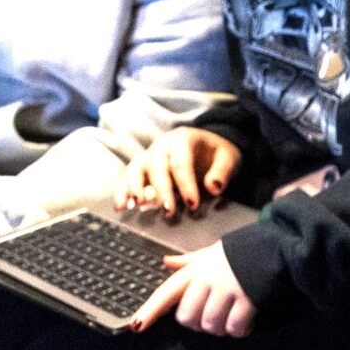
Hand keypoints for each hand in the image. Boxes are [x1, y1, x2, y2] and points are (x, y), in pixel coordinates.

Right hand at [115, 126, 243, 217]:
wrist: (208, 147)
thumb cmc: (217, 154)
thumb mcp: (228, 158)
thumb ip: (222, 172)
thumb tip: (213, 187)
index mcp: (183, 138)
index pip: (180, 162)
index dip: (185, 184)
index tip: (193, 204)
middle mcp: (162, 144)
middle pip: (156, 166)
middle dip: (161, 190)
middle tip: (169, 211)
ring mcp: (150, 155)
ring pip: (136, 168)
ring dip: (134, 188)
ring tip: (136, 206)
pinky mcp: (143, 167)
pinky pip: (129, 178)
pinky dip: (123, 191)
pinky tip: (121, 206)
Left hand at [129, 239, 256, 336]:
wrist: (276, 245)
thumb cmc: (241, 251)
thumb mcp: (212, 252)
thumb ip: (189, 262)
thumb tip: (166, 262)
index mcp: (196, 269)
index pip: (167, 291)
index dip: (151, 310)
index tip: (136, 326)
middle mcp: (207, 279)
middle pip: (189, 318)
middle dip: (200, 324)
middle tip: (215, 316)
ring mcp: (227, 288)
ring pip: (211, 326)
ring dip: (222, 328)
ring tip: (233, 316)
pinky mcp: (247, 298)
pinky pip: (235, 328)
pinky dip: (240, 330)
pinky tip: (247, 321)